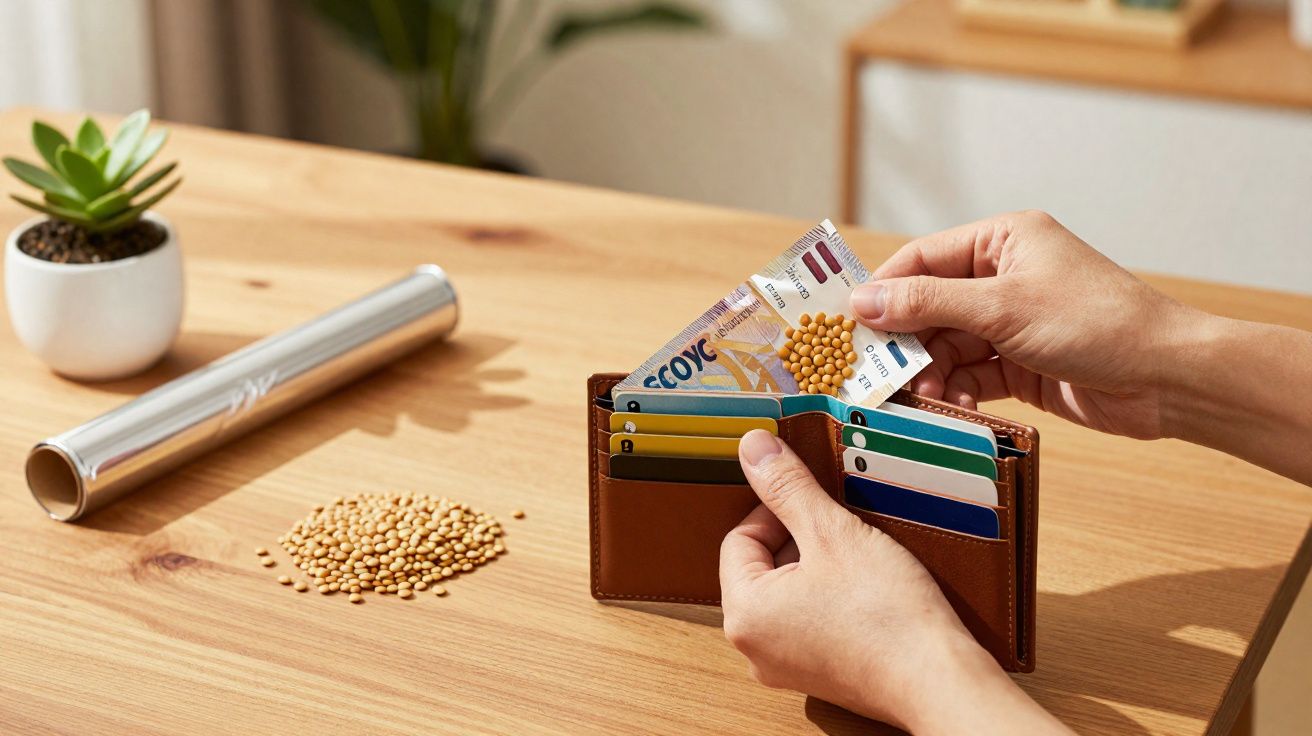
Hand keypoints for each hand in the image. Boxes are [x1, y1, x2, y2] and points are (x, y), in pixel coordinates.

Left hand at [720, 430, 1070, 733]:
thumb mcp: (833, 533)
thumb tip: (751, 448)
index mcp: (744, 615)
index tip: (814, 502)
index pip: (739, 539)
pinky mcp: (818, 674)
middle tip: (841, 528)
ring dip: (818, 567)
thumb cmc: (887, 615)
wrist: (939, 681)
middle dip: (799, 539)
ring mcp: (785, 666)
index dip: (777, 510)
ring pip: (788, 593)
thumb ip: (787, 487)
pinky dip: (831, 598)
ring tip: (858, 558)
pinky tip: (866, 589)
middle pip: (762, 567)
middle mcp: (754, 647)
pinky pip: (810, 620)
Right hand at [851, 210, 1188, 439]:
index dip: (883, 290)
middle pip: (928, 307)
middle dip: (905, 343)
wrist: (1167, 378)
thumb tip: (863, 301)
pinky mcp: (1021, 364)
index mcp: (1003, 241)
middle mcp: (1004, 276)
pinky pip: (970, 374)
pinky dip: (956, 391)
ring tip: (923, 398)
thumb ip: (928, 304)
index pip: (922, 259)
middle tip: (877, 375)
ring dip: (930, 373)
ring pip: (946, 346)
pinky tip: (952, 406)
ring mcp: (1012, 322)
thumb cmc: (1097, 323)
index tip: (848, 323)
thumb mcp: (1002, 307)